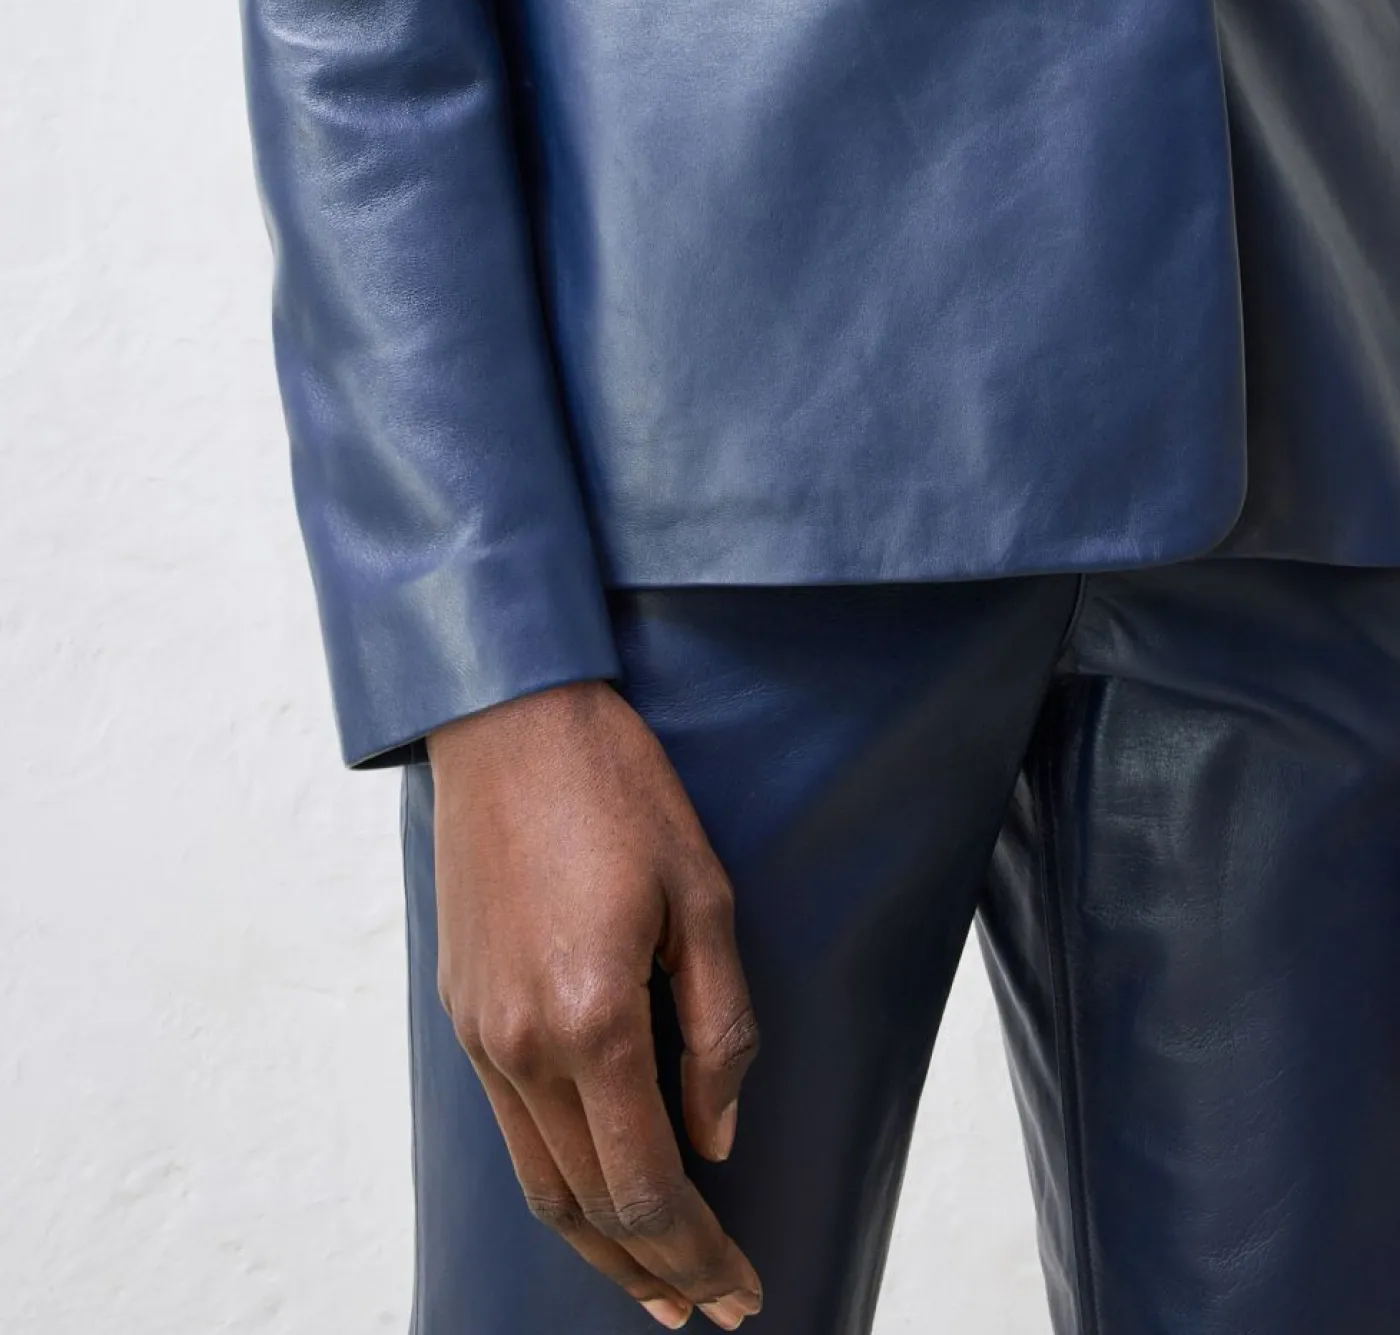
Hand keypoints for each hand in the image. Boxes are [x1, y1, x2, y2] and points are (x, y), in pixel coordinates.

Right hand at [427, 680, 761, 1328]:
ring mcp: (481, 1031)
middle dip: (655, 1275)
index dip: (701, 1254)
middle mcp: (522, 1044)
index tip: (747, 1291)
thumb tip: (716, 1137)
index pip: (648, 1189)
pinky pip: (511, 1128)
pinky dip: (558, 1183)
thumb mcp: (706, 897)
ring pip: (539, 1183)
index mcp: (593, 1018)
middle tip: (714, 1312)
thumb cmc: (619, 791)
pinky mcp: (462, 1009)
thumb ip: (720, 1029)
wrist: (509, 720)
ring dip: (599, 1249)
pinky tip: (595, 1194)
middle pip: (587, 1210)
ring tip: (656, 1288)